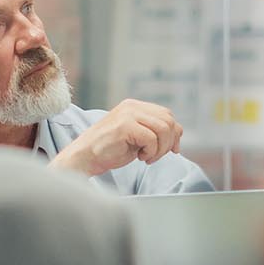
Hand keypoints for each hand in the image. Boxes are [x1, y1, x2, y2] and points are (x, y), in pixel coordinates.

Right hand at [50, 99, 182, 177]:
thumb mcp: (137, 138)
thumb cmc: (109, 150)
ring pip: (164, 129)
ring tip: (147, 157)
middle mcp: (132, 106)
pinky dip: (151, 152)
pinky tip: (140, 158)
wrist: (84, 157)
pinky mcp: (124, 125)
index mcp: (135, 106)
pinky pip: (152, 138)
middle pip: (169, 120)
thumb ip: (155, 132)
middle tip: (155, 156)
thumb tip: (179, 133)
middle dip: (169, 142)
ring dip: (160, 149)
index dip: (174, 133)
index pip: (167, 114)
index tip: (171, 150)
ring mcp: (128, 114)